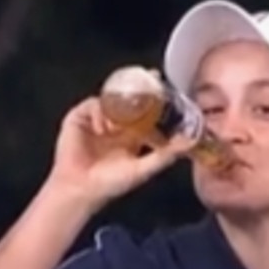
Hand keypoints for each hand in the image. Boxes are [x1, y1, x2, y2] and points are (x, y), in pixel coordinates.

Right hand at [47, 91, 193, 204]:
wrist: (81, 188)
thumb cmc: (111, 183)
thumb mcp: (143, 169)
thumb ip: (165, 156)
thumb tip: (189, 142)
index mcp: (133, 134)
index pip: (145, 110)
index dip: (155, 99)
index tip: (163, 85)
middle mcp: (116, 123)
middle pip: (129, 99)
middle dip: (138, 90)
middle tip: (149, 80)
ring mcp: (97, 119)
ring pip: (111, 99)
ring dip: (118, 107)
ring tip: (118, 125)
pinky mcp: (79, 117)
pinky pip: (92, 105)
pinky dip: (99, 113)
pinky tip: (102, 128)